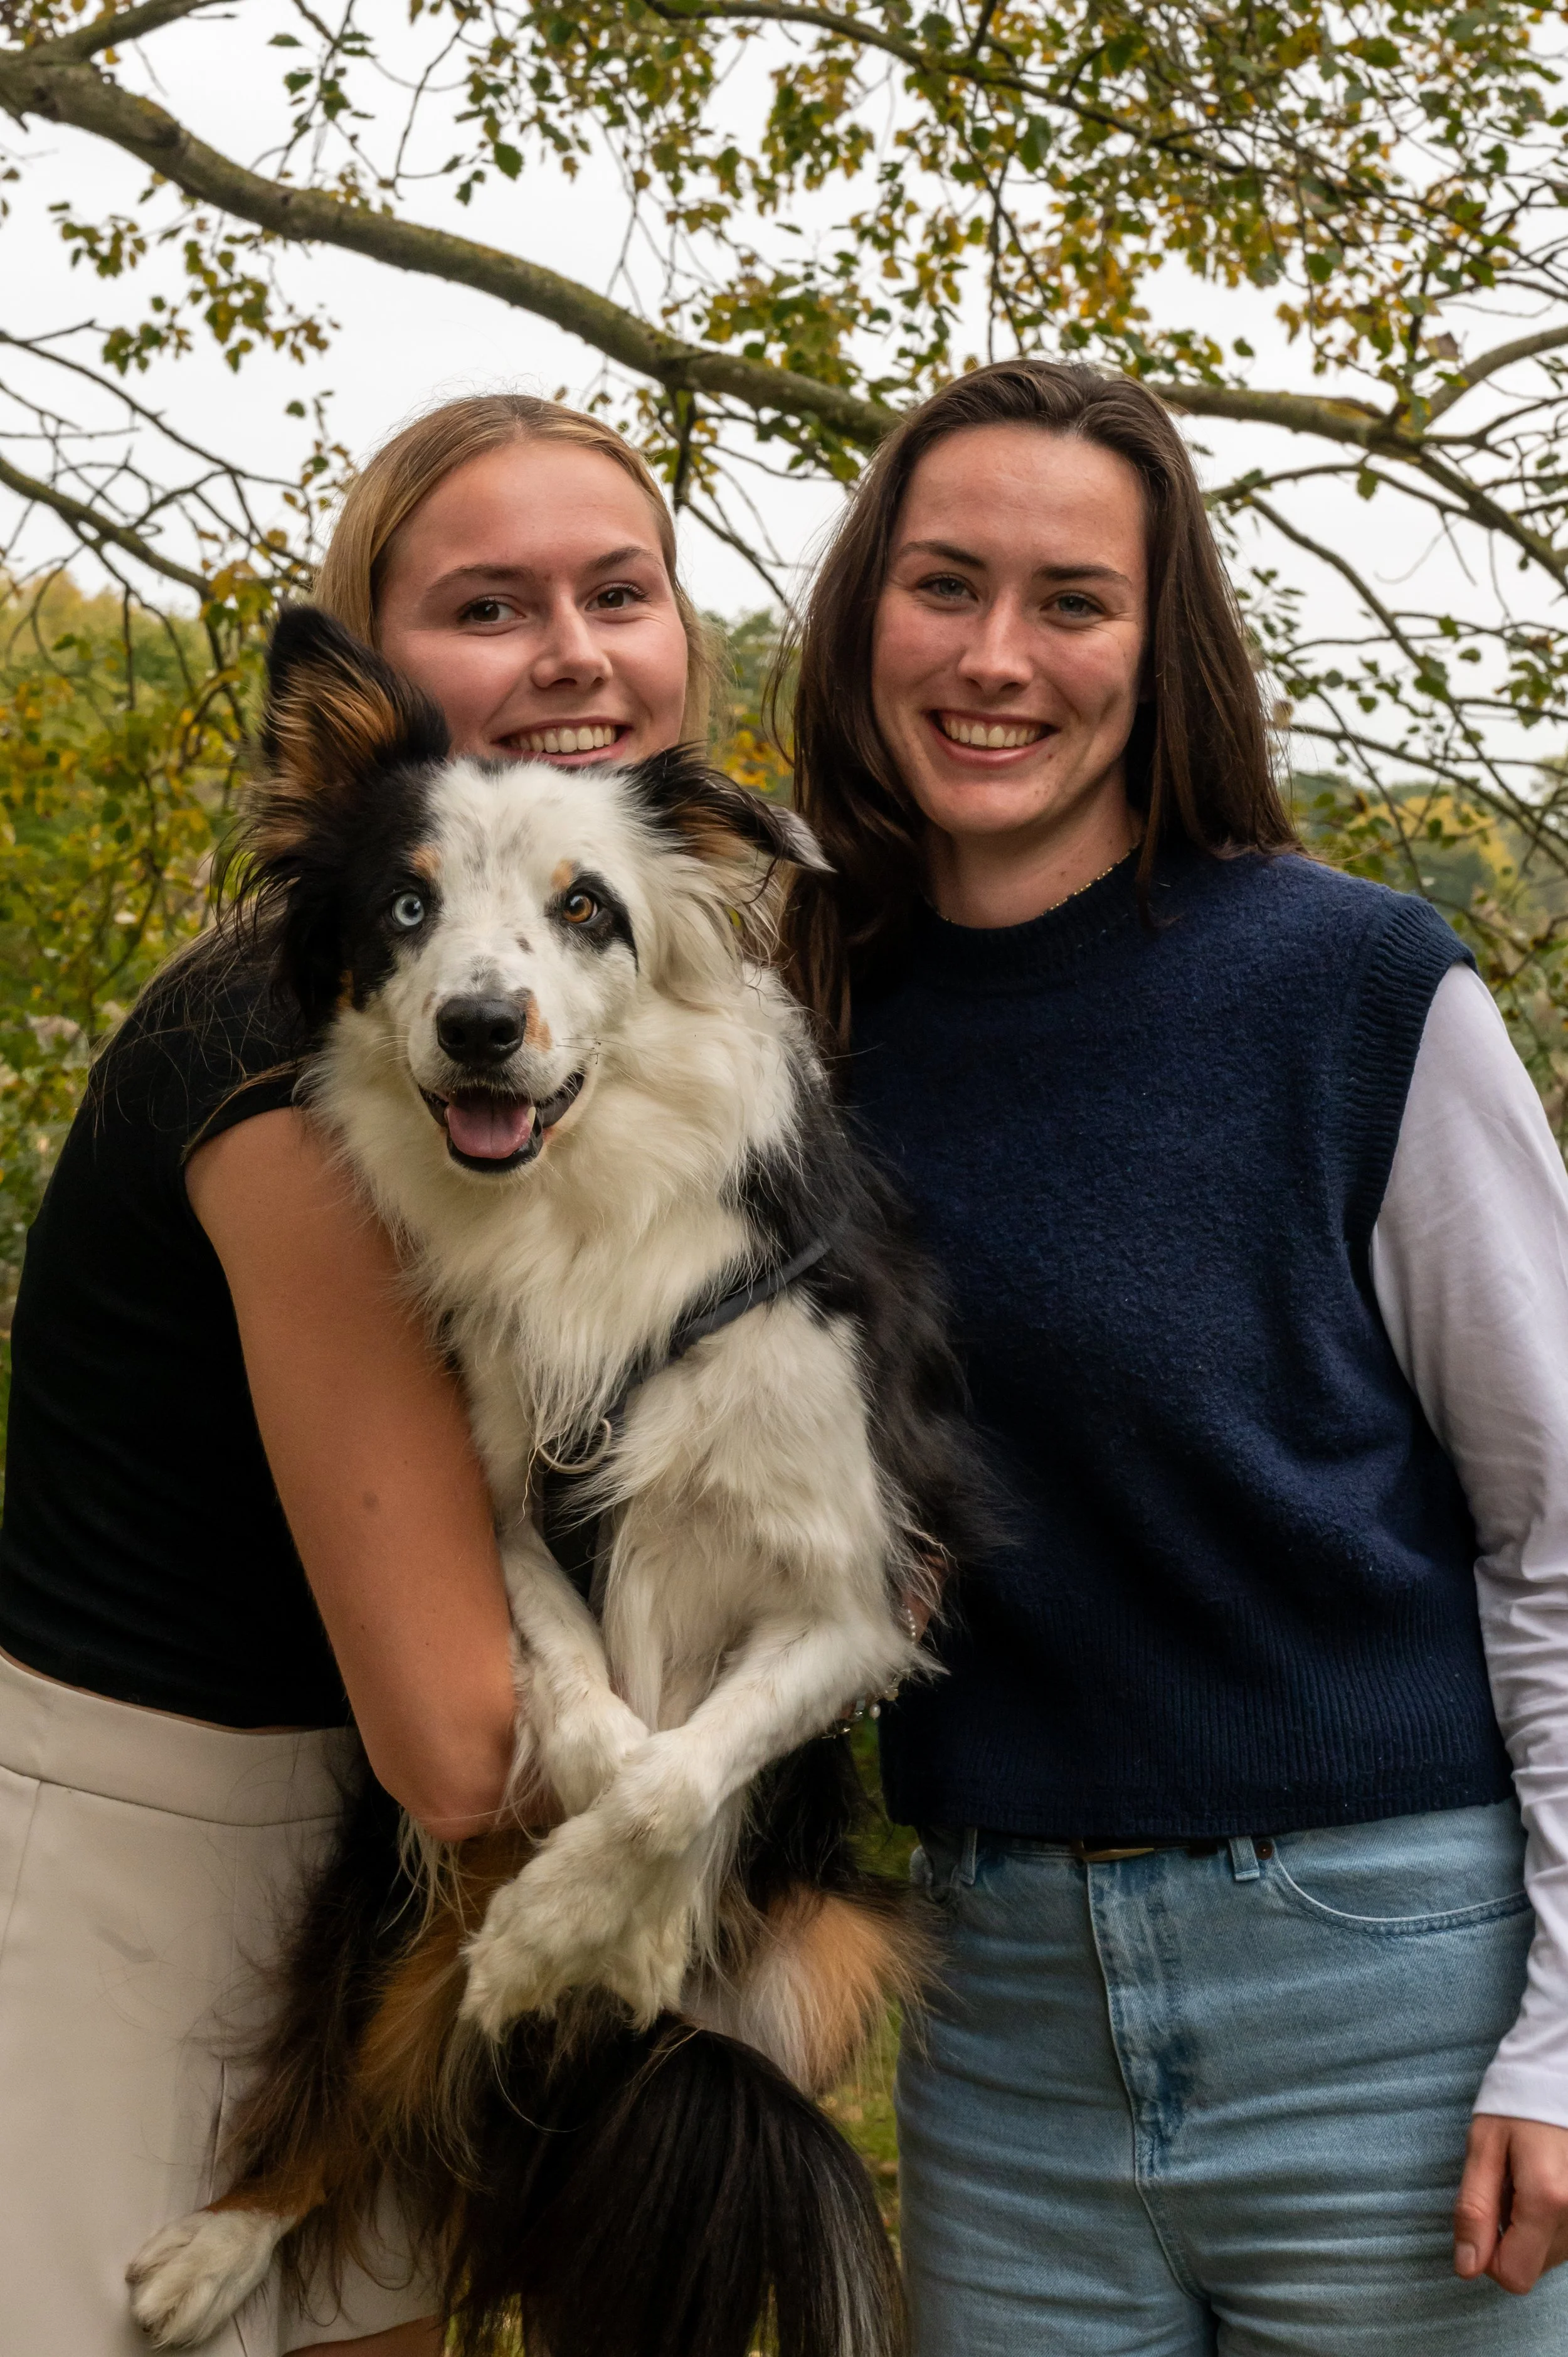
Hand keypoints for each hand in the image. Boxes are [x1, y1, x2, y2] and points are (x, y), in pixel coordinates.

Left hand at [1455, 2114, 1567, 2292]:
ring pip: (1550, 2256)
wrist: (1557, 2076)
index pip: (1514, 2276)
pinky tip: (1543, 2184)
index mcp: (1549, 2201)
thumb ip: (1474, 2209)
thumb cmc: (1515, 2105)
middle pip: (1533, 2266)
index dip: (1487, 2254)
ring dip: (1529, 2229)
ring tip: (1525, 2180)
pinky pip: (1565, 2239)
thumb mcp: (1483, 2148)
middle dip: (1509, 2237)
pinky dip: (1548, 2221)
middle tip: (1505, 2186)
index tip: (1481, 2214)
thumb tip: (1467, 2267)